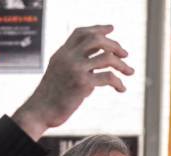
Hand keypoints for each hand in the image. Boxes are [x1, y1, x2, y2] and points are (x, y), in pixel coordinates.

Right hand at [12, 24, 133, 139]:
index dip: (98, 29)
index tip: (111, 29)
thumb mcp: (60, 73)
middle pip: (96, 40)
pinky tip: (121, 89)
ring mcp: (75, 69)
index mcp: (62, 53)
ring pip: (106, 57)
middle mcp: (68, 57)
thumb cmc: (51, 96)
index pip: (81, 33)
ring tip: (130, 72)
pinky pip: (108, 77)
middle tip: (125, 54)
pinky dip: (119, 83)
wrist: (40, 111)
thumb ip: (75, 65)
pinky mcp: (82, 84)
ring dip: (122, 64)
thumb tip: (97, 67)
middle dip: (114, 45)